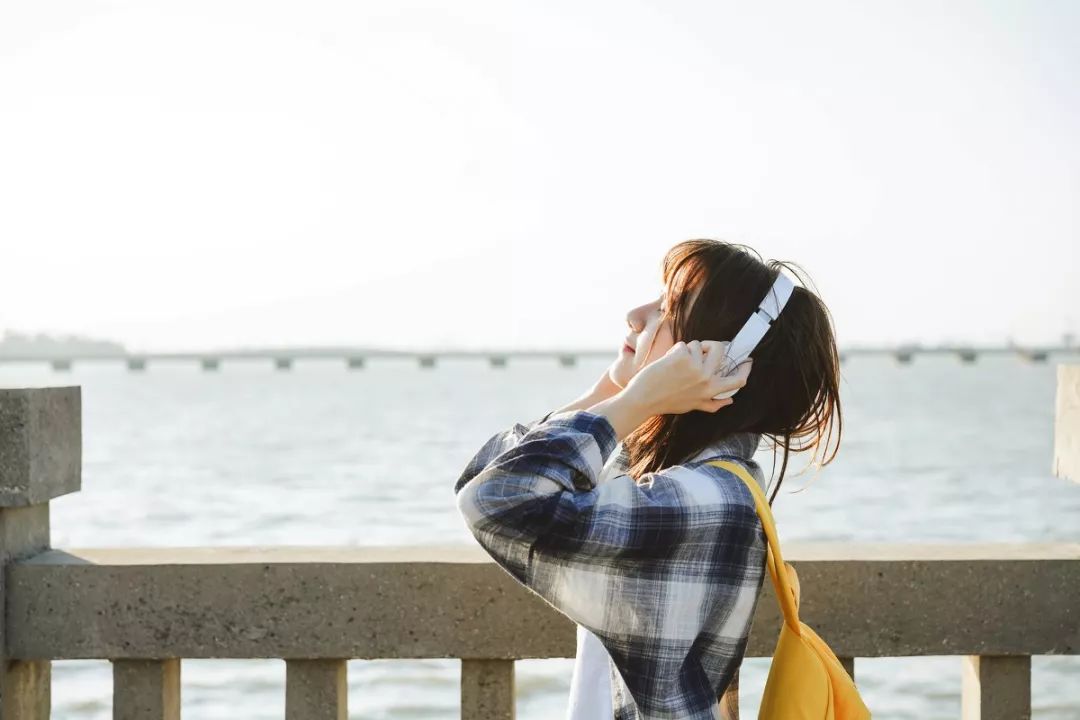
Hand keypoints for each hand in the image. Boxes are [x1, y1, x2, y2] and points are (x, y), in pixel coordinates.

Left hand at [621, 340, 751, 416]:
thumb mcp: (693, 406)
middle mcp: (707, 380)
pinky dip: (674, 350)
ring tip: (674, 364)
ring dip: (686, 350)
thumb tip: (730, 401)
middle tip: (697, 350)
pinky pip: (684, 344)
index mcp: (711, 392)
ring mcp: (696, 367)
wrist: (643, 400)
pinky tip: (666, 363)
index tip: (748, 361)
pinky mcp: (683, 357)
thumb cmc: (666, 402)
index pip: (738, 381)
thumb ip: (712, 403)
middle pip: (720, 350)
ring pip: (698, 345)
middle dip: (710, 345)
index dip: (745, 369)